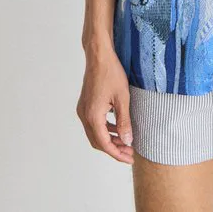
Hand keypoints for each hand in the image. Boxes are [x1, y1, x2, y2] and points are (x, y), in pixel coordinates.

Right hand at [76, 45, 134, 163]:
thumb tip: (127, 141)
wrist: (98, 56)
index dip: (117, 153)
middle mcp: (84, 115)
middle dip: (113, 149)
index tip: (129, 157)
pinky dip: (105, 129)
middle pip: (97, 141)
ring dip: (109, 139)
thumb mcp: (122, 98)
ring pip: (95, 133)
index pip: (104, 143)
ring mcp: (83, 110)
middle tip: (129, 152)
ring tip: (126, 141)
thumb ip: (124, 121)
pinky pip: (93, 123)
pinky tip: (117, 127)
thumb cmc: (111, 73)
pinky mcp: (85, 104)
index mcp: (93, 116)